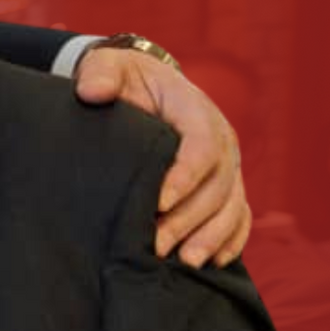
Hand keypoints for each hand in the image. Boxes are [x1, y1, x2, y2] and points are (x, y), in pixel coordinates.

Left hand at [73, 47, 249, 266]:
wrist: (140, 88)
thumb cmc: (122, 80)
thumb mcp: (107, 68)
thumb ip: (100, 75)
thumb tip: (92, 92)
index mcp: (195, 110)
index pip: (202, 145)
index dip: (186, 175)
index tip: (158, 202)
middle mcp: (220, 140)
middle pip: (217, 185)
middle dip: (189, 218)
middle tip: (157, 245)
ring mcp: (225, 167)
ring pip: (231, 206)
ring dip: (211, 237)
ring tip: (185, 262)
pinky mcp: (223, 186)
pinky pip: (237, 216)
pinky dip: (229, 240)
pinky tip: (210, 263)